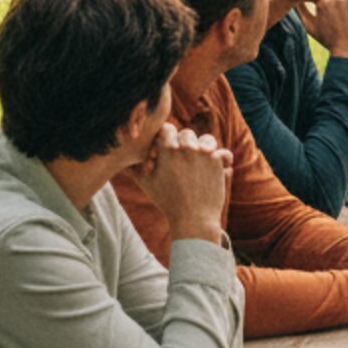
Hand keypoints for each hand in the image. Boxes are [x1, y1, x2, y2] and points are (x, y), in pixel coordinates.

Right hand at [136, 123, 231, 244]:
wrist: (192, 219)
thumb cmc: (167, 201)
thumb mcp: (147, 184)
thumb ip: (135, 168)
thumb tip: (123, 160)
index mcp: (167, 150)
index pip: (167, 128)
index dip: (166, 136)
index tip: (166, 146)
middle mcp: (187, 148)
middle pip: (187, 133)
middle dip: (184, 143)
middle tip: (182, 157)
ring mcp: (204, 153)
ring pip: (206, 139)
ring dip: (204, 146)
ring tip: (202, 157)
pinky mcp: (218, 162)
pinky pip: (224, 153)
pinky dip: (223, 158)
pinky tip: (221, 164)